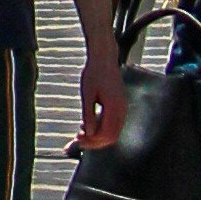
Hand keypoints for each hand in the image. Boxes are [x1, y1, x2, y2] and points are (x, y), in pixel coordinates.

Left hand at [76, 36, 124, 152]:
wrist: (104, 58)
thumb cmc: (93, 73)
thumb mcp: (87, 93)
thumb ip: (88, 114)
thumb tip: (89, 133)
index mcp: (114, 106)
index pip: (107, 133)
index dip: (92, 140)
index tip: (78, 139)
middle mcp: (122, 110)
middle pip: (111, 136)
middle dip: (95, 141)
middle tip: (78, 140)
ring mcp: (123, 108)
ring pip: (113, 131)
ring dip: (98, 135)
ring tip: (81, 132)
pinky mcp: (120, 106)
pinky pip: (113, 124)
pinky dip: (102, 128)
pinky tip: (88, 124)